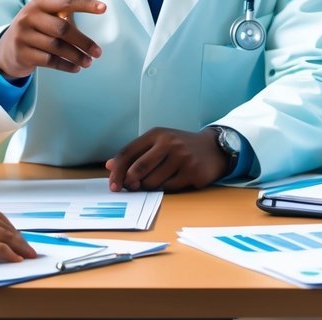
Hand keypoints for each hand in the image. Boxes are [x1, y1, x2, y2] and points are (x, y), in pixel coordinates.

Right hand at [0, 0, 106, 79]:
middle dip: (83, 41)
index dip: (86, 4)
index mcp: (39, 3)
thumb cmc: (35, 30)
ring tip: (89, 62)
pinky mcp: (22, 53)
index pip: (66, 1)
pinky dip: (66, 65)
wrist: (6, 48)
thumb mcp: (44, 17)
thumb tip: (94, 25)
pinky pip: (49, 60)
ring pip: (57, 47)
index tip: (103, 8)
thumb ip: (64, 16)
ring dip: (77, 56)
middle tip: (98, 52)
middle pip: (63, 28)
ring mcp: (23, 35)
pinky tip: (76, 68)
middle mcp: (29, 16)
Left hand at [105, 127, 229, 191]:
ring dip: (149, 187)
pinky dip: (165, 189)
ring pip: (153, 182)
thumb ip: (134, 154)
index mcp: (156, 134)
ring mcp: (182, 157)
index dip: (117, 171)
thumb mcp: (157, 144)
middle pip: (138, 169)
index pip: (128, 152)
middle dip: (130, 183)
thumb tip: (109, 165)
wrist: (213, 149)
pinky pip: (169, 188)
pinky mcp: (193, 172)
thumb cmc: (179, 148)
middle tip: (131, 188)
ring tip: (155, 181)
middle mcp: (169, 143)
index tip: (112, 185)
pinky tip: (172, 181)